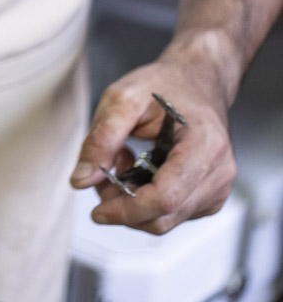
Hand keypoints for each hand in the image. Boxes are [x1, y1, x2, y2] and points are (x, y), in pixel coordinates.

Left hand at [69, 54, 235, 232]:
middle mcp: (218, 172)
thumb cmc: (164, 86)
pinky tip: (139, 170)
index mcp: (205, 146)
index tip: (97, 210)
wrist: (195, 81)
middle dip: (123, 206)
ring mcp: (217, 187)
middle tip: (101, 175)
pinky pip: (171, 214)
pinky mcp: (208, 196)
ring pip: (165, 220)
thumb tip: (82, 180)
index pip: (165, 199)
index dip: (127, 210)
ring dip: (132, 203)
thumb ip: (100, 139)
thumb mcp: (122, 99)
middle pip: (163, 216)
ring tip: (121, 162)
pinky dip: (146, 201)